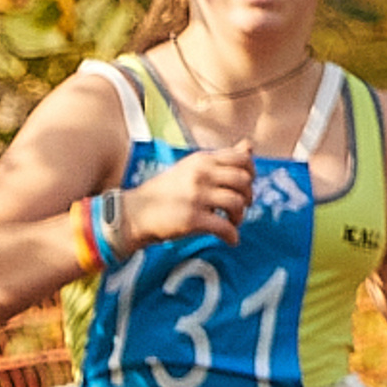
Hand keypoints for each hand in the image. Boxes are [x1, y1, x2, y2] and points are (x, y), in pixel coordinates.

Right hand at [119, 140, 253, 249]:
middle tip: (240, 208)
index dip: (251, 174)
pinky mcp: (192, 219)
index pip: (242, 158)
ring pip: (236, 203)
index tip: (245, 187)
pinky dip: (232, 236)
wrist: (134, 213)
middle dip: (248, 197)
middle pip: (243, 180)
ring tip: (232, 223)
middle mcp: (200, 174)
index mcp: (202, 160)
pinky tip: (230, 240)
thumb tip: (249, 146)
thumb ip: (220, 159)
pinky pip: (224, 227)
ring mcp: (196, 197)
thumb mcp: (191, 168)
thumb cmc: (164, 192)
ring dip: (240, 217)